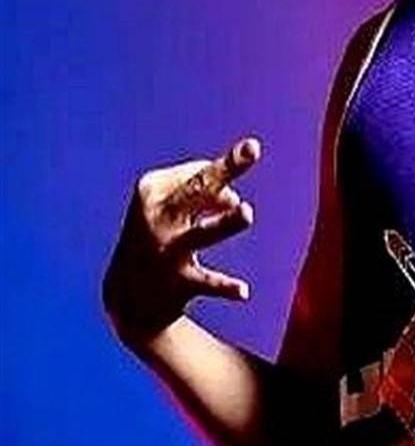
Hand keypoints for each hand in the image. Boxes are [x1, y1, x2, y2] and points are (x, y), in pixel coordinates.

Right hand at [103, 137, 260, 349]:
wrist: (128, 298)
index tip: (215, 200)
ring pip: (202, 234)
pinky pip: (205, 282)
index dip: (219, 180)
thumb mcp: (176, 205)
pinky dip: (225, 287)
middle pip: (197, 189)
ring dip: (225, 223)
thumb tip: (234, 201)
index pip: (200, 173)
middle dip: (225, 168)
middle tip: (253, 147)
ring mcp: (165, 250)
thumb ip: (210, 190)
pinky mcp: (176, 284)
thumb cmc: (162, 232)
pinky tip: (244, 292)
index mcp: (151, 189)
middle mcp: (155, 217)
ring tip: (247, 212)